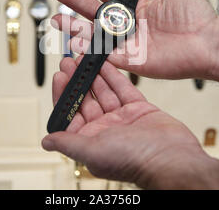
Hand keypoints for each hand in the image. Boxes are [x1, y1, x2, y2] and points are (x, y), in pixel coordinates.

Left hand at [42, 57, 218, 188]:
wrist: (172, 158)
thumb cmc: (134, 161)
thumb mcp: (93, 150)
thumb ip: (69, 142)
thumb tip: (46, 141)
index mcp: (91, 140)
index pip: (71, 113)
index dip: (63, 94)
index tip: (59, 77)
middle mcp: (105, 129)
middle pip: (86, 99)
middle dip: (77, 80)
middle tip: (69, 61)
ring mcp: (122, 118)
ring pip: (104, 91)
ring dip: (93, 74)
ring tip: (84, 57)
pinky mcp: (139, 108)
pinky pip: (123, 88)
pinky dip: (113, 75)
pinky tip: (104, 62)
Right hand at [51, 0, 218, 79]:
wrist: (209, 42)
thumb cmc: (198, 19)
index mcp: (139, 9)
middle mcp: (131, 26)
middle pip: (97, 14)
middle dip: (77, 4)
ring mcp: (129, 43)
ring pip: (96, 35)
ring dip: (76, 28)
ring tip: (58, 19)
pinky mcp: (132, 61)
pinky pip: (106, 55)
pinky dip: (89, 50)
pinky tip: (74, 42)